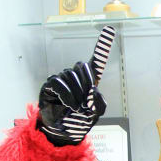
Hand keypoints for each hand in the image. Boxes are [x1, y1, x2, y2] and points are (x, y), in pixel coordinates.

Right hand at [37, 26, 114, 145]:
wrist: (61, 132)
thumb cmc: (78, 120)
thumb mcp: (95, 114)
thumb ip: (99, 103)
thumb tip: (93, 91)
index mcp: (88, 80)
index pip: (96, 60)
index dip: (103, 45)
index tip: (110, 28)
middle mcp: (74, 75)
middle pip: (81, 67)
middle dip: (86, 85)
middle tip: (85, 102)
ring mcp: (62, 78)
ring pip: (71, 76)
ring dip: (76, 95)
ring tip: (76, 108)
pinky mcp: (50, 84)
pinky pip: (60, 83)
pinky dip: (67, 95)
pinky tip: (70, 104)